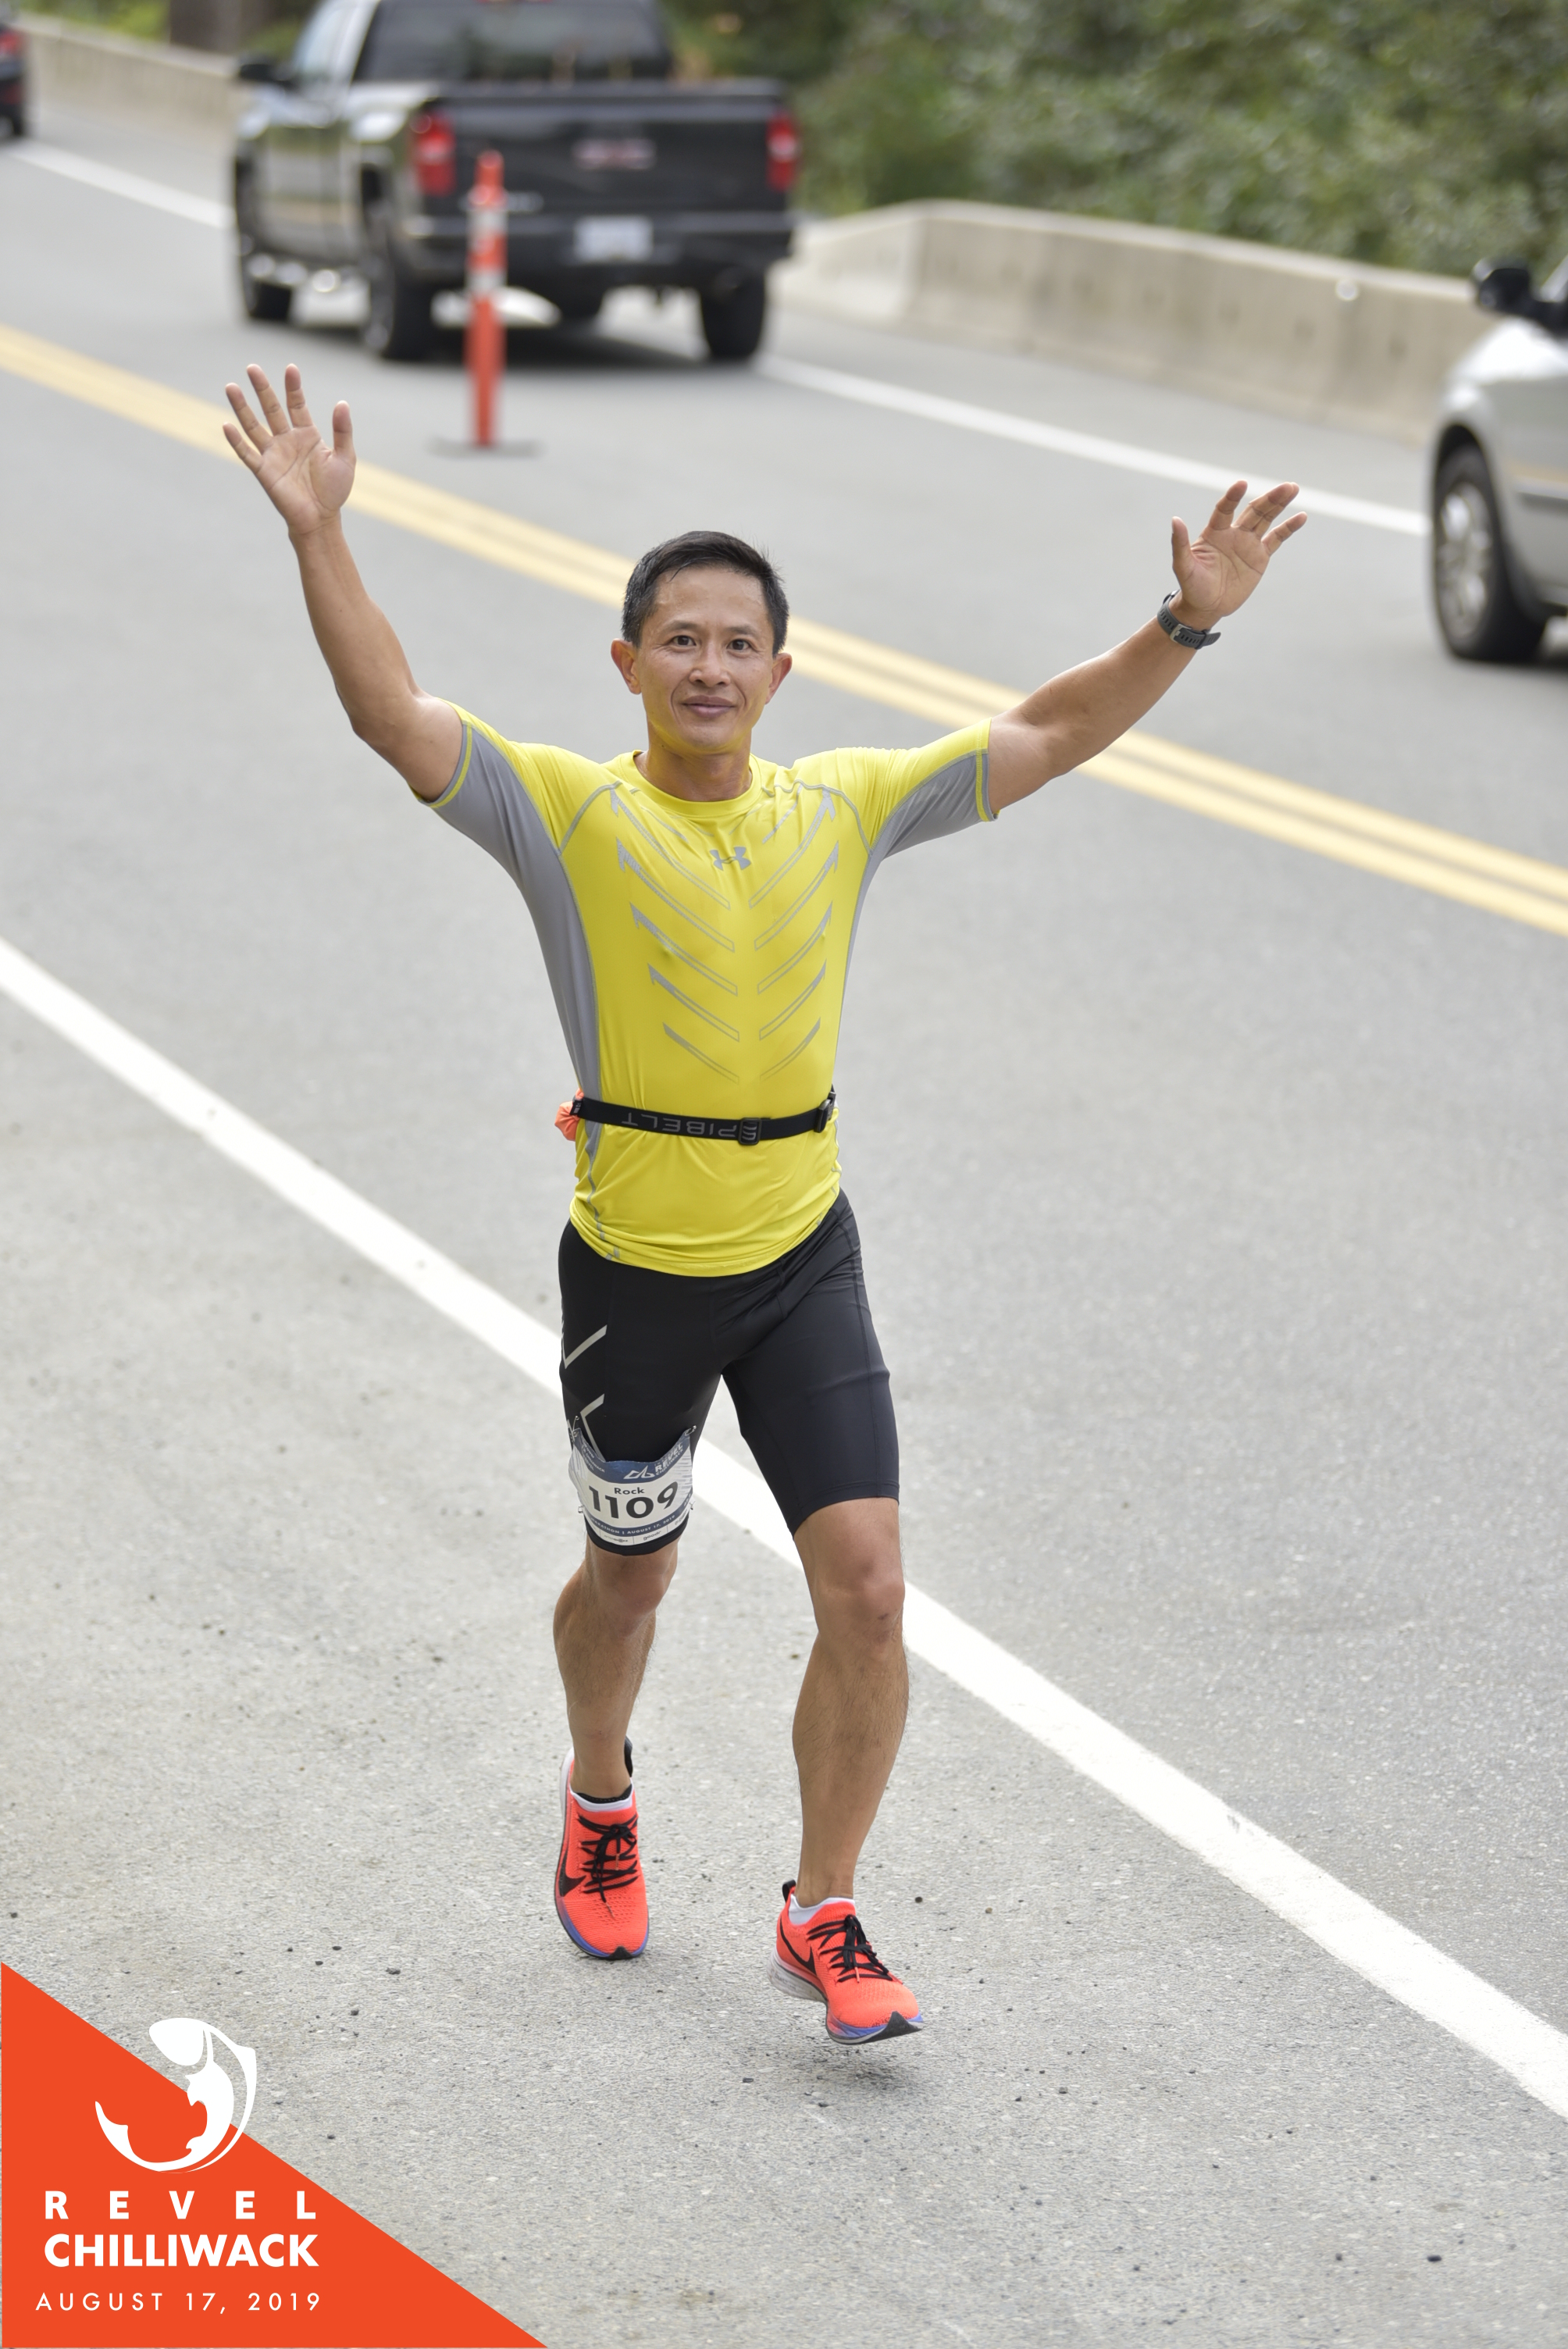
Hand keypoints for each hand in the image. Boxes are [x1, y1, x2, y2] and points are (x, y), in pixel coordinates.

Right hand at [223, 363, 354, 537]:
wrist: (321, 519)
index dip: (293, 387)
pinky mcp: (263, 471)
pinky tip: (226, 425)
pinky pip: (246, 453)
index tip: (291, 369)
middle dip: (262, 389)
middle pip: (271, 409)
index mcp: (307, 435)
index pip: (297, 405)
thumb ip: (342, 431)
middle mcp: (286, 440)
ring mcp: (273, 454)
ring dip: (242, 408)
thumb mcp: (344, 458)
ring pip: (254, 426)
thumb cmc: (334, 490)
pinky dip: (236, 441)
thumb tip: (342, 403)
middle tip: (252, 368)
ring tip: (231, 387)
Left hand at [1169, 480, 1304, 629]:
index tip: (1241, 484)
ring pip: (1266, 519)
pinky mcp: (1260, 557)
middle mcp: (1233, 533)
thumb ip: (1180, 544)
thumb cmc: (1192, 587)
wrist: (1206, 607)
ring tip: (1293, 489)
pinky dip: (1288, 528)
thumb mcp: (1183, 566)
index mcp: (1214, 532)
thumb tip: (1175, 520)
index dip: (1232, 497)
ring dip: (1279, 504)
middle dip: (1269, 498)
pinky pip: (1276, 538)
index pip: (1225, 509)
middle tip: (1286, 487)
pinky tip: (1301, 517)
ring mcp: (1248, 543)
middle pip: (1253, 510)